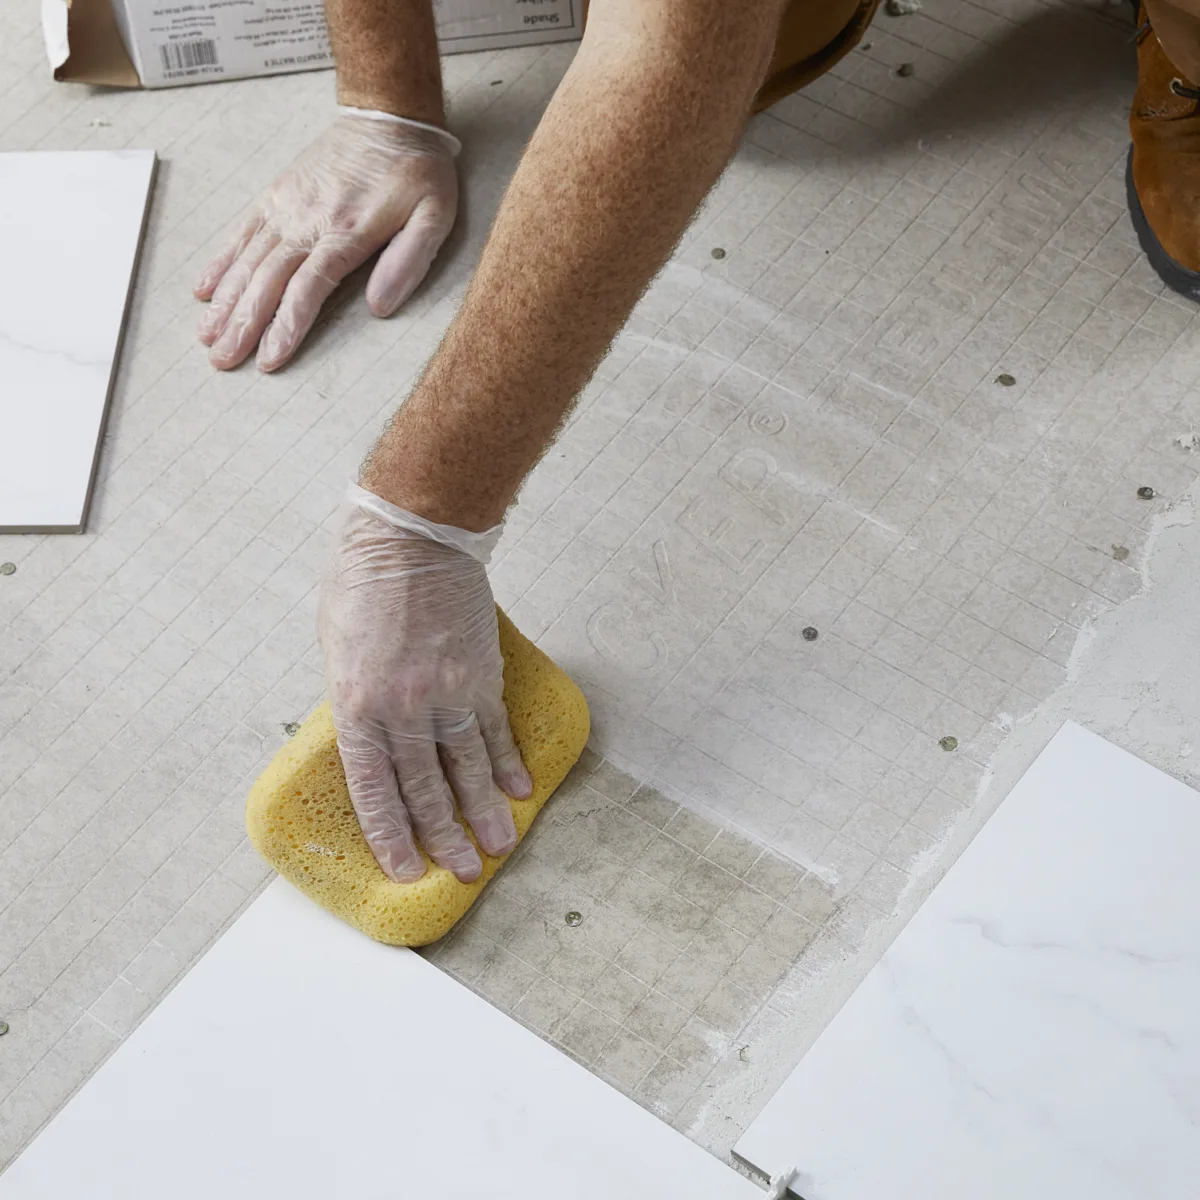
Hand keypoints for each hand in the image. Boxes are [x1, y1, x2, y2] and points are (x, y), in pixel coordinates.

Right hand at [195, 112, 457, 371]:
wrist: (387, 115)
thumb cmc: (417, 170)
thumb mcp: (434, 216)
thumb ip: (409, 262)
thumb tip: (379, 308)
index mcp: (346, 233)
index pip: (307, 290)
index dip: (285, 327)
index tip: (268, 360)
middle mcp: (306, 221)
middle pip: (266, 281)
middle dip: (242, 325)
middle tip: (222, 361)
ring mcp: (286, 207)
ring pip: (247, 261)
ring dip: (225, 302)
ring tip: (206, 336)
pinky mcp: (276, 195)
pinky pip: (242, 232)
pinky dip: (220, 262)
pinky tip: (204, 289)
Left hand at [318, 485, 532, 883]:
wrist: (411, 537)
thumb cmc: (361, 585)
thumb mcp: (335, 648)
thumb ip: (355, 700)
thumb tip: (374, 736)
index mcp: (356, 706)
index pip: (374, 789)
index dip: (391, 835)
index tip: (407, 869)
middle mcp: (402, 709)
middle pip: (425, 788)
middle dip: (443, 836)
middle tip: (464, 872)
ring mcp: (446, 692)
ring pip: (468, 767)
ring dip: (484, 811)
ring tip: (499, 847)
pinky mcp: (480, 674)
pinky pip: (496, 729)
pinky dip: (507, 762)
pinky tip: (518, 790)